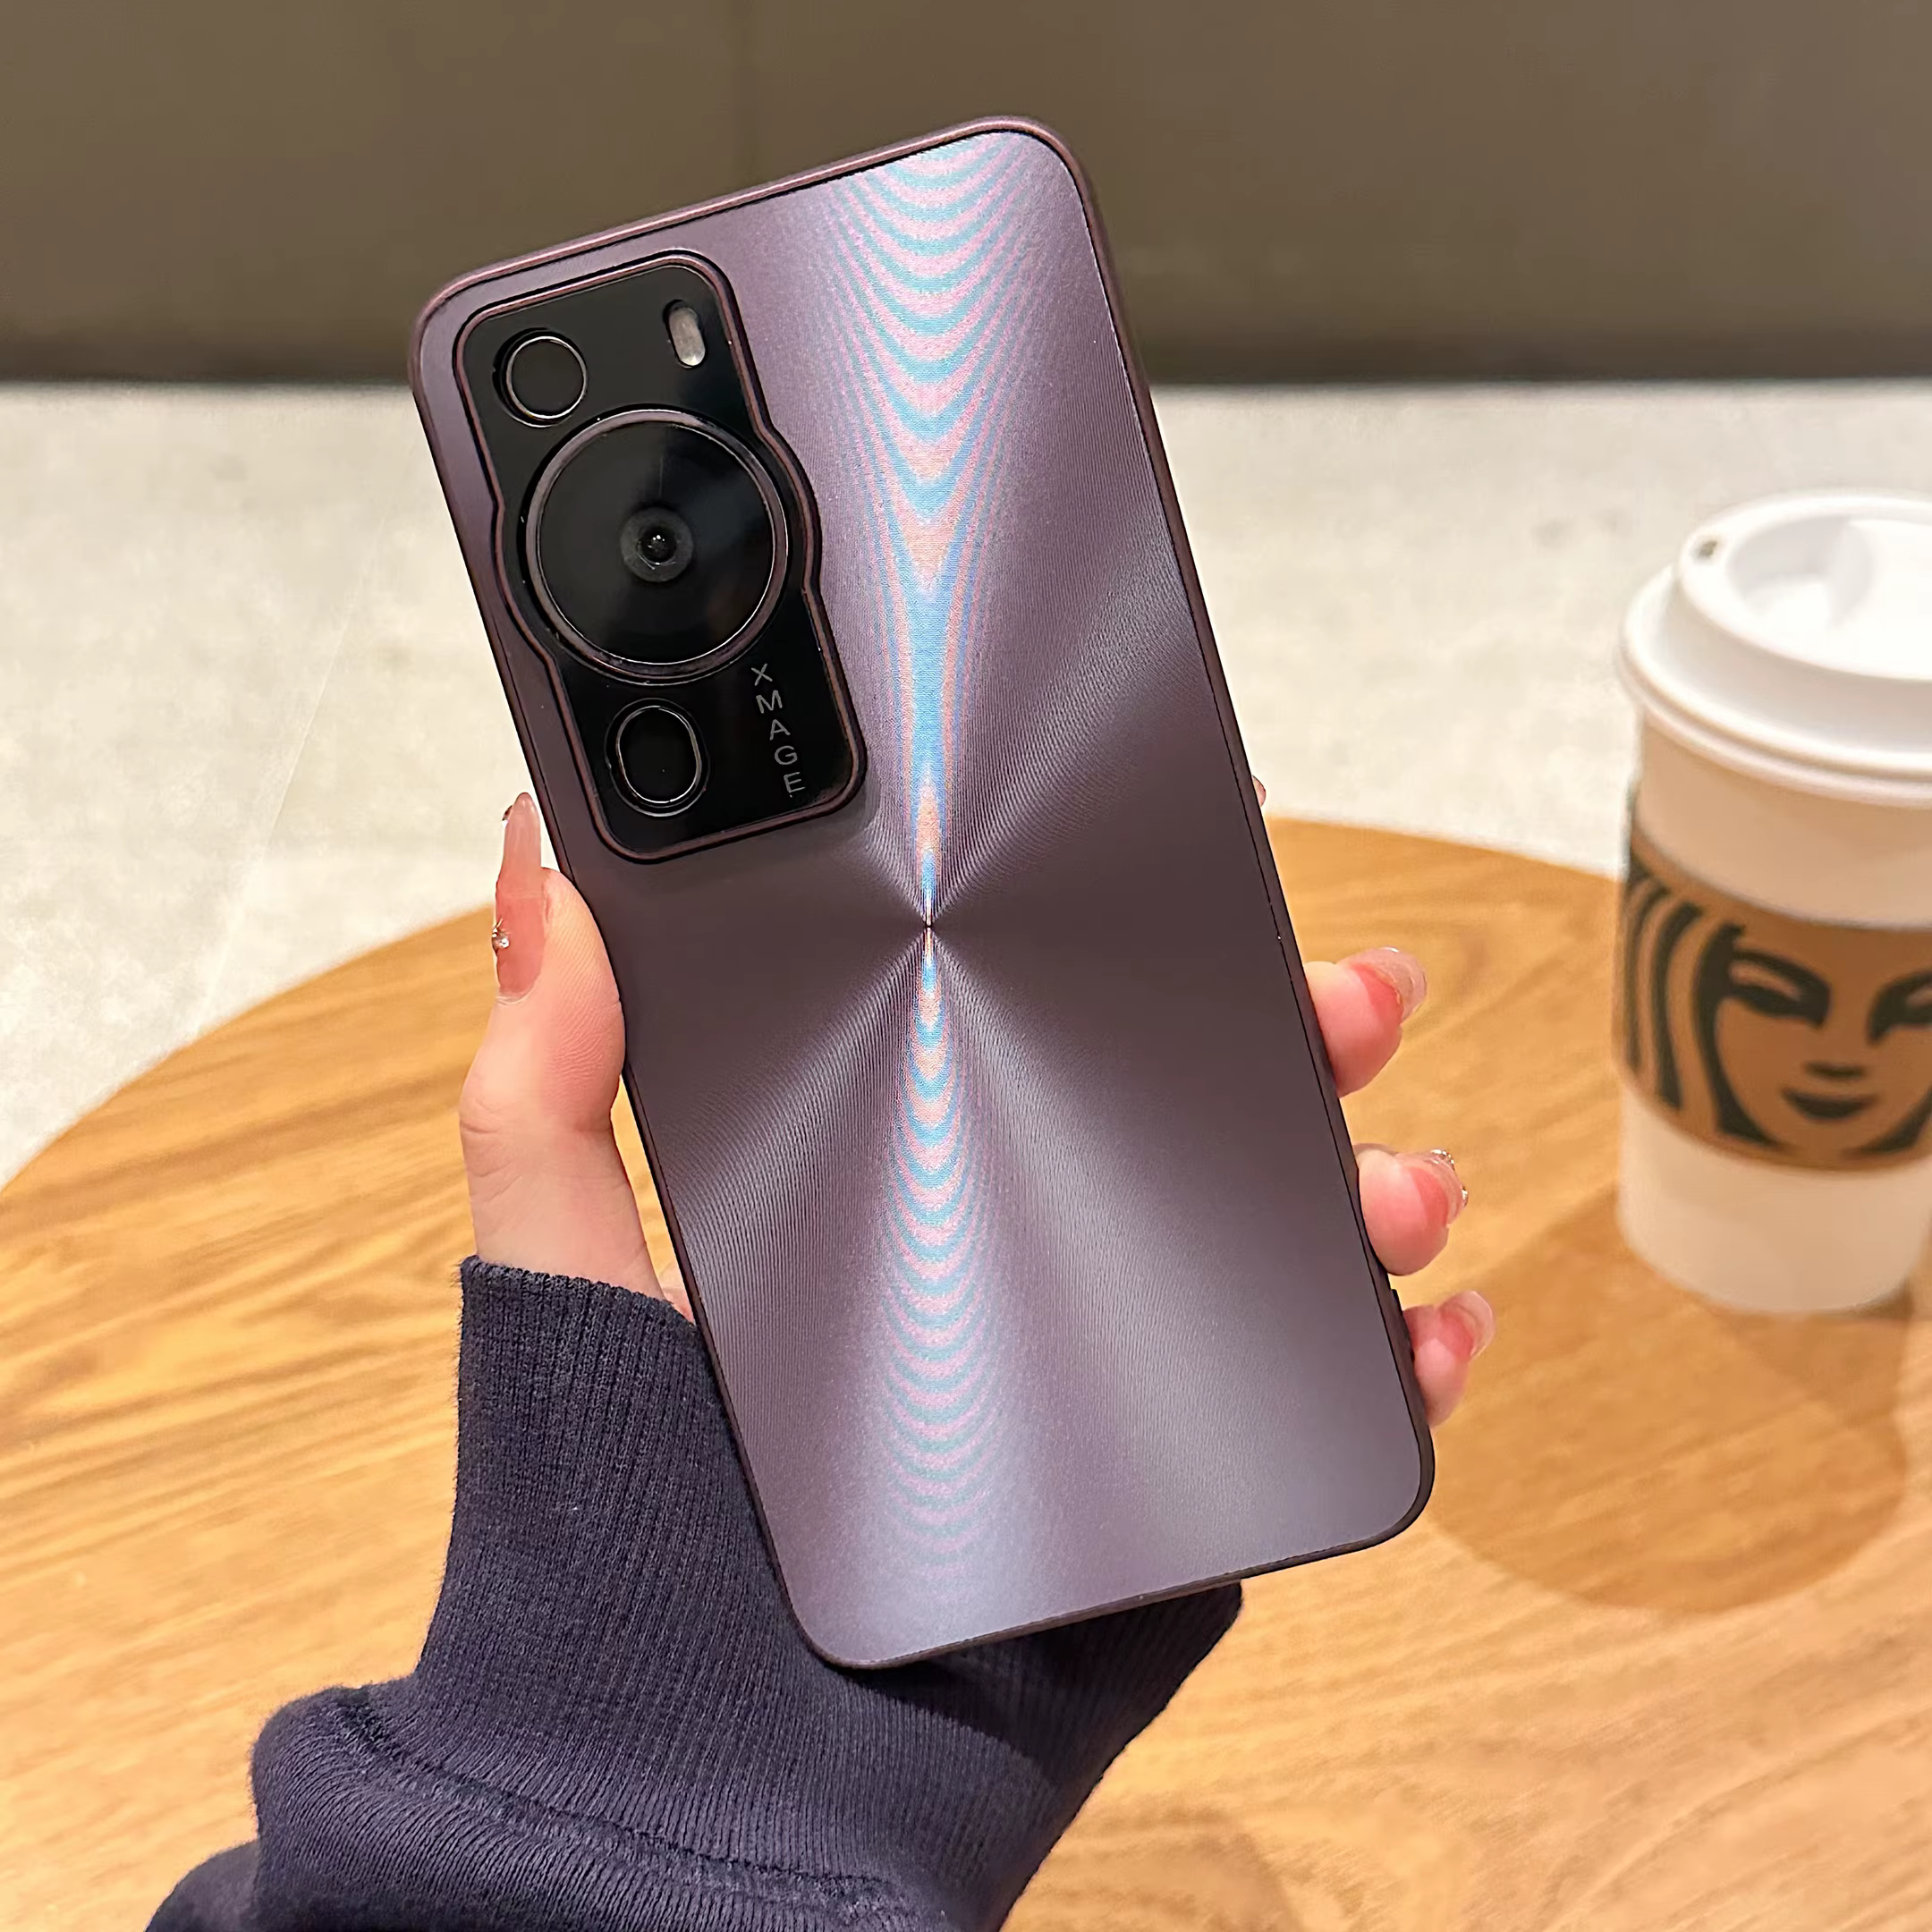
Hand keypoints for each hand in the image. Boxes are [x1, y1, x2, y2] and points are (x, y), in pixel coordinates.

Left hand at [461, 794, 1491, 1425]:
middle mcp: (1007, 1249)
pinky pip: (1309, 1396)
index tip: (1193, 850)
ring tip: (1387, 1173)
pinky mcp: (1163, 1478)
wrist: (717, 1760)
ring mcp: (1097, 1359)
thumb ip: (544, 1077)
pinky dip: (1398, 1353)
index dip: (1120, 932)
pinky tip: (1429, 1323)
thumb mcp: (563, 1263)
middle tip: (1338, 994)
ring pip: (1269, 1231)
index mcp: (891, 1175)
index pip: (1023, 1017)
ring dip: (1362, 1175)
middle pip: (1177, 1103)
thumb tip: (540, 865)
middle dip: (1282, 1030)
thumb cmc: (620, 1504)